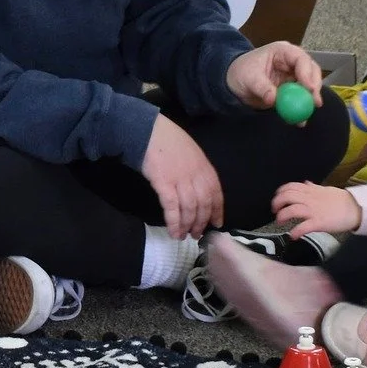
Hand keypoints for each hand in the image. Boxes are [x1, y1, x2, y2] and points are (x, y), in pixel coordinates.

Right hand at [142, 115, 223, 239]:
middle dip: (201, 222)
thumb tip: (199, 189)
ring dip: (187, 226)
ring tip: (183, 236)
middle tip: (197, 234)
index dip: (217, 211)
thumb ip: (198, 170)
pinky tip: (173, 231)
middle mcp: (196, 175)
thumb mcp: (192, 152)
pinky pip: (172, 208)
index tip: (217, 224)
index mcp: (205, 168)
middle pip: (203, 205)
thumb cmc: (169, 140)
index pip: (216, 193)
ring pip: (189, 209)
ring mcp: (181, 180)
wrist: (149, 131)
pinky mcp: (164, 184)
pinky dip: (174, 222)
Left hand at [226, 42, 322, 111]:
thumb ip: (262, 88)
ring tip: (304, 115)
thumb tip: (273, 99)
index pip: (300, 58)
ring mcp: (293, 76)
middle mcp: (291, 62)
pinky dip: (301, 108)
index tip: (309, 88)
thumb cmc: (241, 72)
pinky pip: (301, 98)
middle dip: (314, 87)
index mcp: (282, 52)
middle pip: (311, 71)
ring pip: (310, 85)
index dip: (307, 73)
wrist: (234, 81)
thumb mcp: (249, 78)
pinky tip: (299, 120)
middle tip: (314, 103)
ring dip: (309, 100)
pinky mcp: (292, 89)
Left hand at [272, 181, 362, 238]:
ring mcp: (314, 211)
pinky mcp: (319, 223)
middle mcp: (310, 199)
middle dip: (276, 203)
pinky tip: (292, 236)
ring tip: (280, 222)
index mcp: (312, 191)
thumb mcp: (326, 190)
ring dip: (282, 216)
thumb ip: (314, 187)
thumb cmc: (342, 200)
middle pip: (287, 196)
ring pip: (292, 210)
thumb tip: (305, 183)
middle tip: (275, 211)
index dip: (280, 191)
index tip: (277, 197)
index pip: (290, 186)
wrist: (356, 209)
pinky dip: (295, 232)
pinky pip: (303, 227)